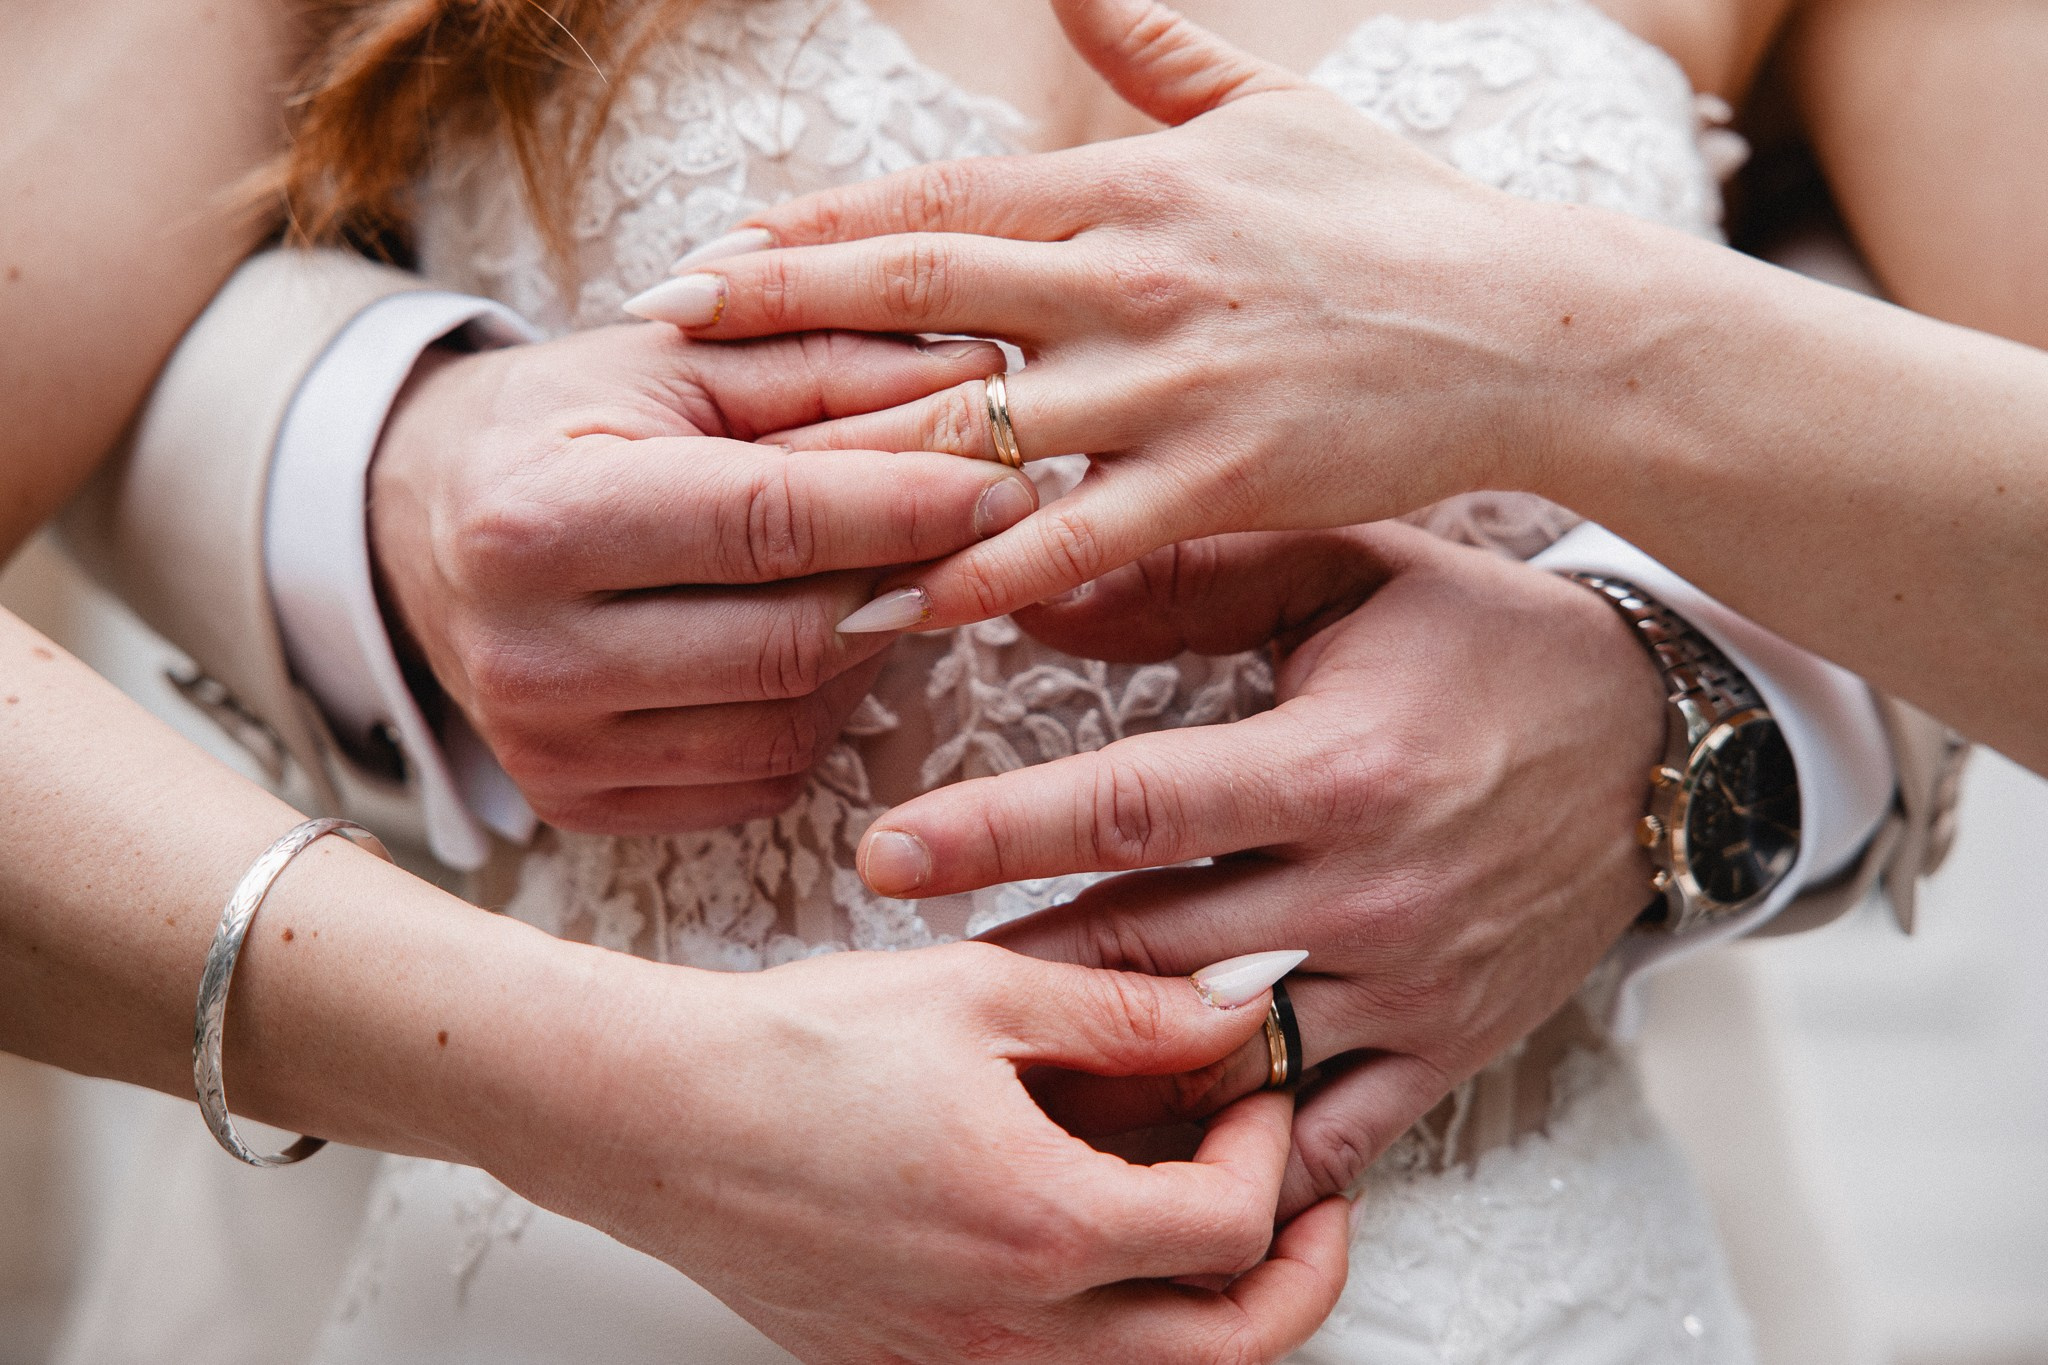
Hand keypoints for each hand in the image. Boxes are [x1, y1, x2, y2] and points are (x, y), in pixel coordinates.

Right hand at [369, 324, 1032, 831]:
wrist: (421, 529)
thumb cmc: (565, 424)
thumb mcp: (678, 361)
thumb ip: (829, 364)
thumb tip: (987, 373)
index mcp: (533, 519)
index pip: (765, 524)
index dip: (904, 504)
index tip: (1005, 478)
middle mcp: (526, 656)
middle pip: (792, 642)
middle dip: (905, 582)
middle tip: (979, 527)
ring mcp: (550, 752)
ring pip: (791, 726)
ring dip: (869, 652)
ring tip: (879, 573)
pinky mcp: (581, 807)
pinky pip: (758, 779)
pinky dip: (815, 712)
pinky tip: (808, 643)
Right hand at [473, 939, 1351, 1362]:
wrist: (652, 1119)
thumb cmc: (798, 1047)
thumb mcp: (978, 993)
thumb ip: (1128, 1009)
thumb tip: (1241, 1008)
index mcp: (1042, 1226)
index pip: (1235, 1230)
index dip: (1274, 1150)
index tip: (1254, 1087)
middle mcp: (1013, 1327)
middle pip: (1230, 1352)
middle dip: (1297, 1274)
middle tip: (1306, 1202)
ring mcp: (960, 1364)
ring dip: (1217, 1314)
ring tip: (1216, 1225)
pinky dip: (1121, 1332)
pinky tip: (1101, 1248)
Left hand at [633, 0, 1639, 628]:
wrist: (1528, 326)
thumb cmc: (1398, 219)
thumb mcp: (1275, 111)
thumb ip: (1155, 52)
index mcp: (1131, 185)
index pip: (940, 199)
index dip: (817, 226)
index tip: (716, 252)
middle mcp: (1130, 277)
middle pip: (922, 288)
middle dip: (783, 310)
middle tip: (668, 332)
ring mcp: (1169, 384)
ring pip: (971, 418)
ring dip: (843, 450)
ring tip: (735, 481)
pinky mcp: (1217, 481)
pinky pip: (1068, 537)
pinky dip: (973, 570)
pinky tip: (890, 601)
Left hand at [850, 525, 1666, 1215]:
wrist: (1659, 749)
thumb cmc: (1485, 646)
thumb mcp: (1350, 569)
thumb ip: (1191, 582)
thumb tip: (1036, 600)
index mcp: (1337, 765)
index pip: (1130, 809)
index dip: (995, 833)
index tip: (885, 854)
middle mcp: (1370, 891)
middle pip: (1149, 953)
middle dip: (1012, 969)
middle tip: (899, 975)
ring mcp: (1410, 985)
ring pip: (1219, 1059)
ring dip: (1099, 1069)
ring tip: (988, 1068)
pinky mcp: (1446, 1047)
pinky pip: (1325, 1132)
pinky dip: (1233, 1153)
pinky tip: (1141, 1149)